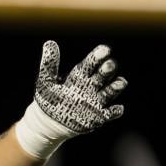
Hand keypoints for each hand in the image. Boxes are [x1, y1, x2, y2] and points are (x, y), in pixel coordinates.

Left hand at [15, 41, 127, 158]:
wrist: (48, 122)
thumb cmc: (49, 99)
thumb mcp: (46, 81)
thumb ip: (49, 64)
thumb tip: (49, 43)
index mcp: (79, 76)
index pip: (90, 64)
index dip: (97, 57)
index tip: (104, 49)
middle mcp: (91, 87)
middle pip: (103, 76)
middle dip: (107, 70)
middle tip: (109, 65)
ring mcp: (96, 101)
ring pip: (110, 92)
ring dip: (116, 87)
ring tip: (119, 82)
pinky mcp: (98, 116)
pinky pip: (110, 113)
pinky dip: (115, 111)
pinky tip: (117, 108)